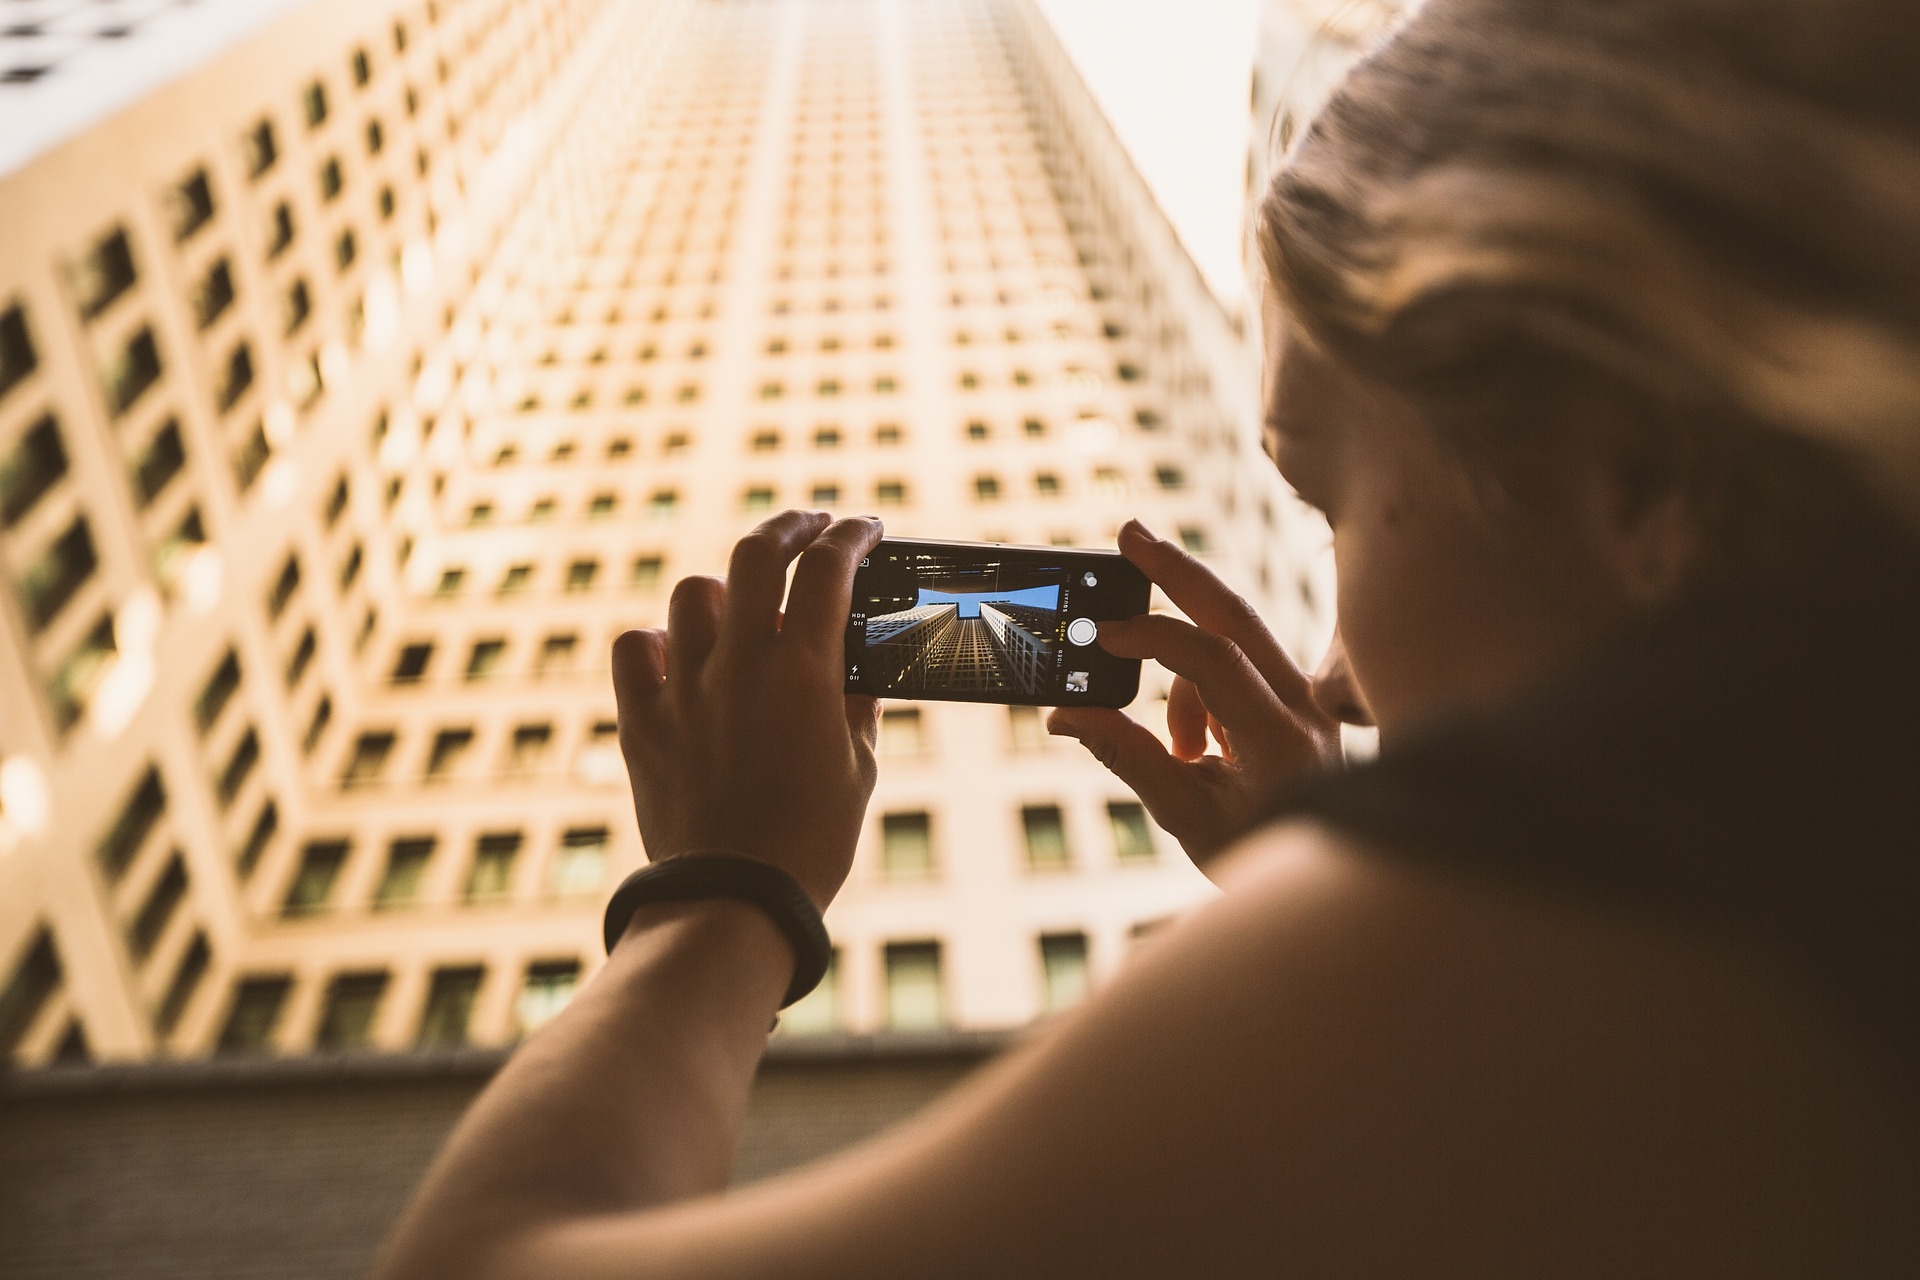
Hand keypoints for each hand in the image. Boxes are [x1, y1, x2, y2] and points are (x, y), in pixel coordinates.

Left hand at [611, 511, 884, 909]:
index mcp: (805, 672)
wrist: (735, 902)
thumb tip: (854, 663)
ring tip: (744, 607)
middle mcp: (739, 665)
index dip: (851, 536)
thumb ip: (856, 702)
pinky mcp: (641, 720)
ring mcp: (683, 688)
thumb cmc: (811, 842)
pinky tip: (680, 655)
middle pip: (757, 554)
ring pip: (694, 594)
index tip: (864, 529)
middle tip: (808, 527)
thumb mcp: (859, 767)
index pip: (829, 568)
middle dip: (790, 526)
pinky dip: (659, 640)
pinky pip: (636, 648)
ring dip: (727, 590)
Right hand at [1048, 520, 1340, 870]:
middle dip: (1177, 571)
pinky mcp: (1303, 695)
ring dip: (1185, 672)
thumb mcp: (1185, 816)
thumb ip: (1126, 755)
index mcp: (1282, 741)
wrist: (1326, 874)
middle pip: (1237, 613)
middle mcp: (1307, 707)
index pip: (1214, 661)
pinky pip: (1242, 661)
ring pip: (1235, 636)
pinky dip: (1205, 684)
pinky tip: (1203, 747)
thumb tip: (1065, 713)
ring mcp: (1311, 697)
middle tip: (1129, 535)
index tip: (1101, 637)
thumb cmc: (1258, 852)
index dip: (1152, 638)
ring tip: (1184, 752)